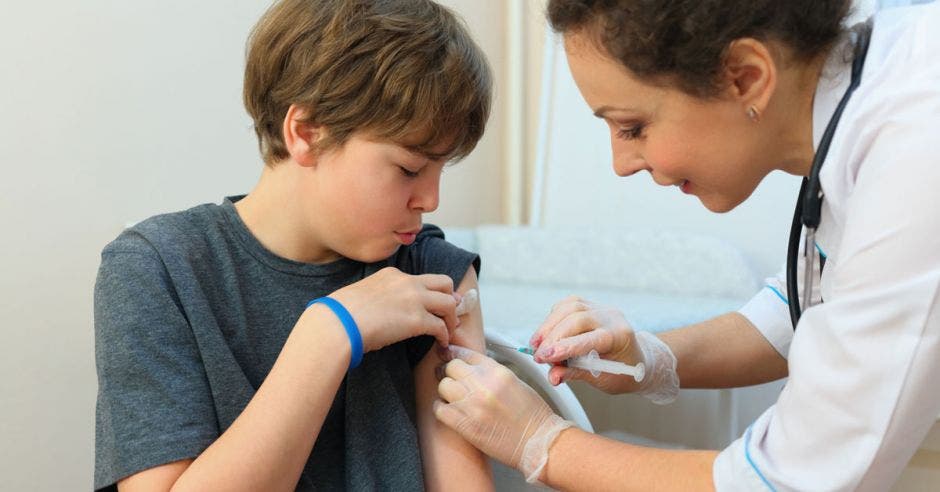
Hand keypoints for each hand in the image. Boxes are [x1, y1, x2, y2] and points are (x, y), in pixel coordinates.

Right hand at [326, 267, 458, 351]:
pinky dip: (444, 335)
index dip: (431, 292)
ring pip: (449, 303)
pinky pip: (441, 326)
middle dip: (450, 297)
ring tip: (448, 331)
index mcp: (393, 274)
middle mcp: (408, 282)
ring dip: (451, 318)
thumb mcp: (362, 294)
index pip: (421, 279)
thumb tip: (378, 311)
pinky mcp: (417, 320)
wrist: (339, 323)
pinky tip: (441, 343)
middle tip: (450, 314)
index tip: (434, 303)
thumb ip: (377, 297)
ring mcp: (414, 299)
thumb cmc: (341, 313)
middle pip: (444, 283)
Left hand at [434, 346, 572, 482]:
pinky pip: (440, 409)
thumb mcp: (516, 382)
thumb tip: (473, 369)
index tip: (446, 355)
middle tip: (449, 377)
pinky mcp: (465, 424)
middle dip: (449, 371)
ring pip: (443, 386)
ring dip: (446, 391)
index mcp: (497, 372)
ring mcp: (472, 404)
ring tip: (452, 396)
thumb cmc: (532, 416)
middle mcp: (483, 385)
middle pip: (451, 367)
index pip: (466, 354)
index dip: (453, 353)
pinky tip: (449, 410)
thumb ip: (492, 373)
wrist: (537, 442)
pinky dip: (441, 408)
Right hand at [529, 296, 677, 402]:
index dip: (565, 347)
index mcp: (620, 337)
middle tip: (537, 356)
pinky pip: (568, 304)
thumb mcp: (602, 380)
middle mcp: (612, 317)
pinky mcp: (591, 304)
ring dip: (548, 326)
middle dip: (552, 337)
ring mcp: (601, 307)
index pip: (590, 338)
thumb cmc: (621, 373)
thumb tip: (552, 376)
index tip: (544, 358)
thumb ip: (576, 374)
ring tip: (535, 345)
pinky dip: (553, 317)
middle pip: (577, 318)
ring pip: (570, 307)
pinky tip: (545, 333)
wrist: (636, 358)